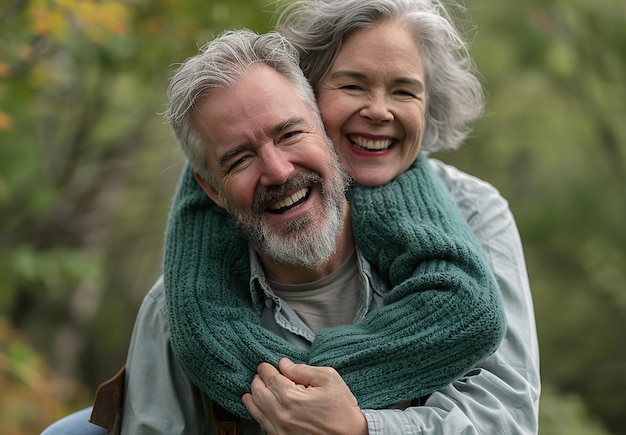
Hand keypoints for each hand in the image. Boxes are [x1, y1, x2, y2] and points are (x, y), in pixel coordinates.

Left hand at [242, 358, 367, 434]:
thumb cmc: (342, 408)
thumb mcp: (328, 378)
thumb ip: (302, 370)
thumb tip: (284, 365)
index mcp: (291, 397)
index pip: (270, 378)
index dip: (265, 369)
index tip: (265, 366)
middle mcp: (281, 414)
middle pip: (258, 393)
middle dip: (257, 381)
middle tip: (260, 375)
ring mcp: (280, 430)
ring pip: (256, 411)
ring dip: (252, 398)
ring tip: (251, 391)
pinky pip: (263, 425)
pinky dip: (257, 414)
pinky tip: (257, 409)